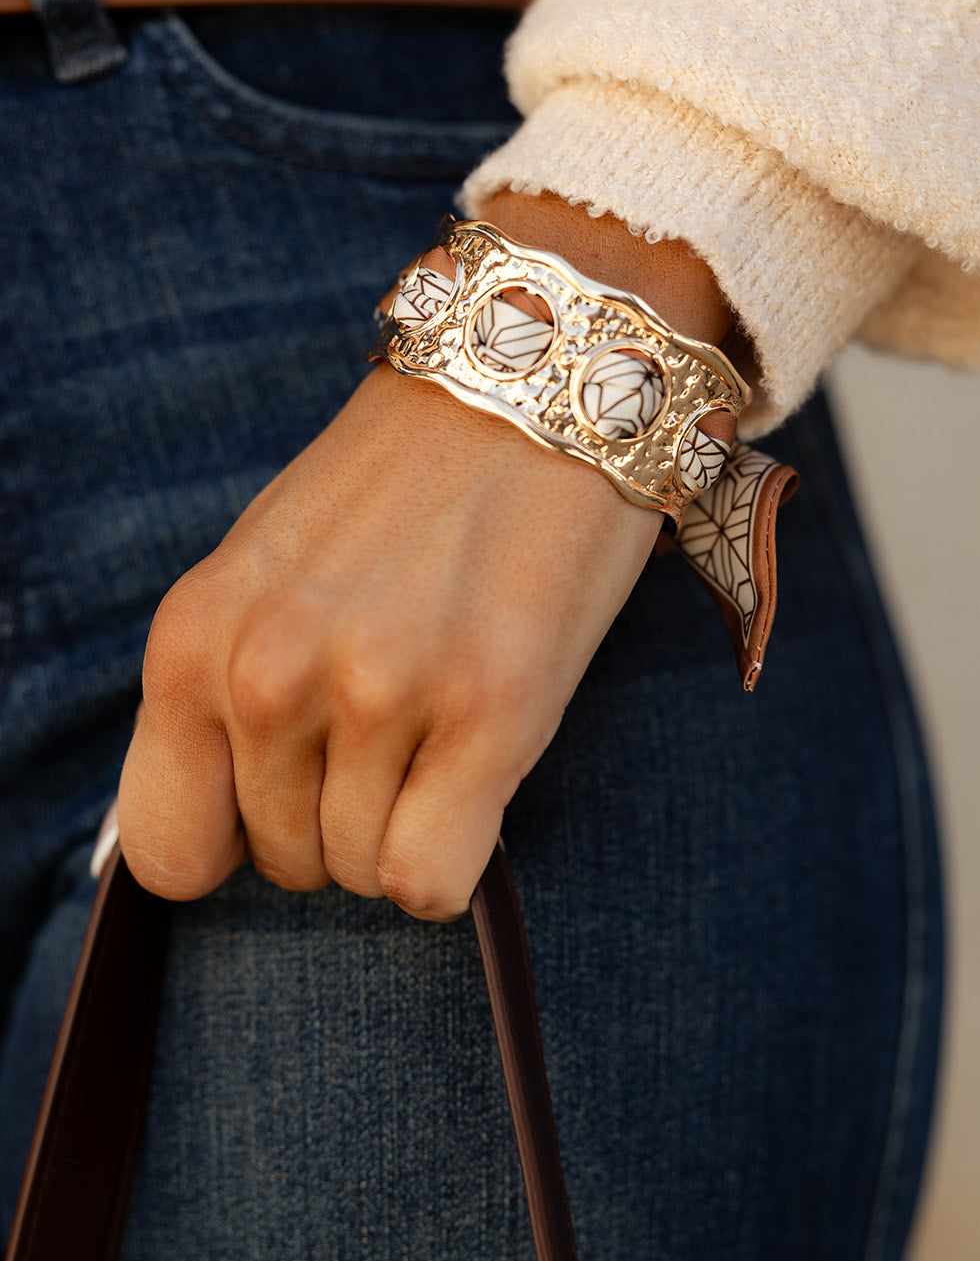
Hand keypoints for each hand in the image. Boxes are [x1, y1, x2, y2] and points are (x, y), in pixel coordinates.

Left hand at [118, 194, 732, 918]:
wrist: (529, 379)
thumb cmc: (398, 485)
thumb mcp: (260, 573)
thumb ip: (220, 692)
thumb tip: (216, 836)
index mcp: (193, 641)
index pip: (168, 852)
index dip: (235, 842)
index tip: (287, 798)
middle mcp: (270, 676)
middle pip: (289, 865)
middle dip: (343, 818)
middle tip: (399, 722)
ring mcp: (378, 695)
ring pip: (370, 876)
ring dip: (410, 822)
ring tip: (445, 715)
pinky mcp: (489, 711)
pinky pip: (434, 880)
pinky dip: (458, 855)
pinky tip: (480, 774)